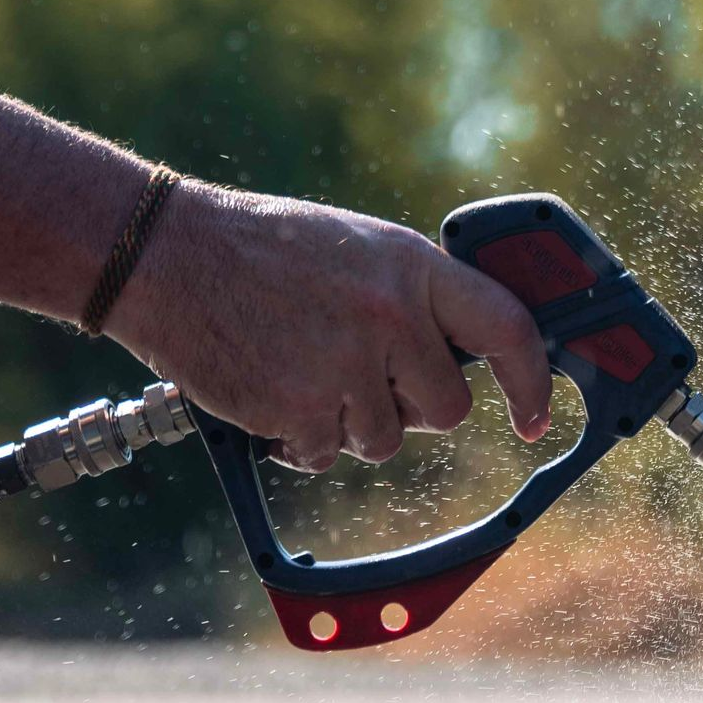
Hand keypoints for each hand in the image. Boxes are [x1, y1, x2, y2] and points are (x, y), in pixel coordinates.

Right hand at [108, 183, 553, 470]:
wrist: (168, 256)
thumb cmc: (268, 251)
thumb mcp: (362, 248)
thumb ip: (417, 297)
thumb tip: (469, 352)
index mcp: (414, 268)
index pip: (508, 329)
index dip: (531, 382)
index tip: (535, 417)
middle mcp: (390, 316)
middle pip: (447, 408)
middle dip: (412, 407)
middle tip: (363, 375)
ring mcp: (346, 365)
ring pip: (385, 439)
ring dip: (349, 422)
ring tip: (304, 368)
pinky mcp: (299, 409)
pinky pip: (328, 454)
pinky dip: (302, 439)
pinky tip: (274, 390)